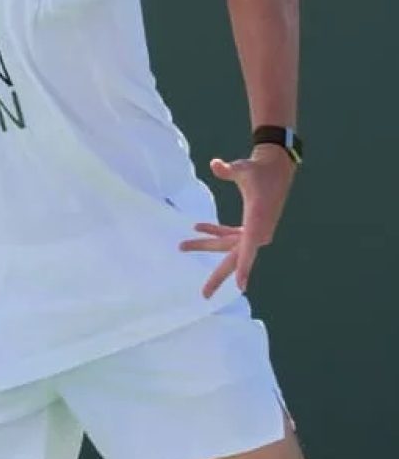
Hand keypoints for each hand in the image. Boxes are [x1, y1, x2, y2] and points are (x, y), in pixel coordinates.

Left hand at [179, 144, 296, 297]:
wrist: (276, 168)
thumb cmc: (260, 169)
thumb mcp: (244, 167)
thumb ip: (229, 169)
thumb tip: (215, 164)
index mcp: (258, 220)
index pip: (249, 248)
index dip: (244, 267)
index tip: (240, 286)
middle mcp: (257, 230)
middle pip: (236, 258)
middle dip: (218, 276)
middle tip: (204, 294)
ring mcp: (254, 230)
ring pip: (228, 245)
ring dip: (206, 244)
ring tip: (182, 246)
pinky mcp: (251, 225)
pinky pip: (231, 236)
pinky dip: (215, 232)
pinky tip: (197, 226)